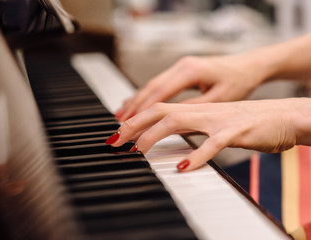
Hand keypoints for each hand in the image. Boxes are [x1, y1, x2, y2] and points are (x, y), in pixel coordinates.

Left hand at [107, 99, 309, 171]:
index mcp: (197, 109)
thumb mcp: (212, 123)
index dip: (136, 119)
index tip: (117, 133)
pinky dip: (197, 154)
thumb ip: (189, 127)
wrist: (283, 115)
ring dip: (155, 136)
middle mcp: (203, 110)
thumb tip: (165, 134)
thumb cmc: (247, 122)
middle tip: (116, 140)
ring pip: (180, 120)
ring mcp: (219, 119)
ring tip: (139, 152)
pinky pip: (214, 143)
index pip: (159, 109)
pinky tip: (184, 167)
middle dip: (135, 124)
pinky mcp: (237, 132)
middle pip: (161, 110)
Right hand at [116, 54, 262, 120]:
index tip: (129, 126)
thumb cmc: (238, 81)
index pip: (158, 94)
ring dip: (135, 103)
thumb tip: (171, 123)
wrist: (249, 66)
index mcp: (189, 71)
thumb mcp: (219, 98)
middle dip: (133, 109)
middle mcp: (180, 67)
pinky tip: (134, 105)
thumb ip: (194, 109)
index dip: (142, 111)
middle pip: (149, 89)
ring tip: (120, 118)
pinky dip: (144, 97)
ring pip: (150, 87)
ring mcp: (179, 68)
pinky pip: (157, 86)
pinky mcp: (180, 72)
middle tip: (119, 127)